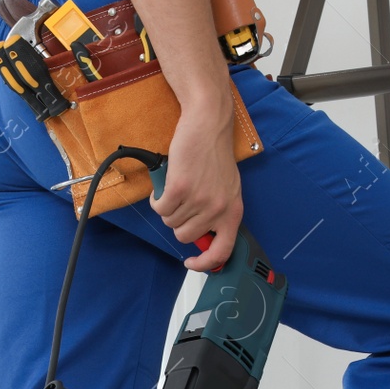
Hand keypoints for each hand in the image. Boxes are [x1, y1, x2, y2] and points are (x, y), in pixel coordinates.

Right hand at [151, 98, 242, 270]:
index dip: (204, 263)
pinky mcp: (180, 189)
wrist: (208, 125)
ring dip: (167, 208)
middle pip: (185, 237)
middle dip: (178, 223)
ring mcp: (199, 200)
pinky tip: (163, 187)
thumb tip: (204, 238)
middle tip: (180, 205)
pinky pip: (160, 208)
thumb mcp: (227, 189)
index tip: (191, 262)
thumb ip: (219, 213)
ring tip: (174, 189)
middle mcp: (218, 209)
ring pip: (170, 222)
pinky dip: (156, 199)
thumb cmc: (215, 154)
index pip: (222, 251)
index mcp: (233, 212)